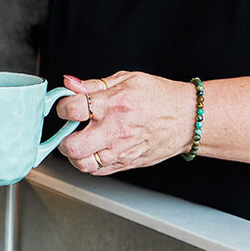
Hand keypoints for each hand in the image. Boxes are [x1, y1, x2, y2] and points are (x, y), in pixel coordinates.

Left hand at [54, 71, 195, 174]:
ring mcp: (122, 150)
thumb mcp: (126, 79)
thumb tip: (70, 84)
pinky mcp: (127, 163)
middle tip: (67, 131)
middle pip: (73, 145)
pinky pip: (98, 171)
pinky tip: (93, 151)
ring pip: (83, 164)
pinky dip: (89, 163)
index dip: (62, 107)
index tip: (65, 107)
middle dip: (63, 139)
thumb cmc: (159, 97)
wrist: (187, 118)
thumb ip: (94, 85)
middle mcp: (116, 130)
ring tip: (79, 143)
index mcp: (114, 104)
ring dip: (75, 155)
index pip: (73, 109)